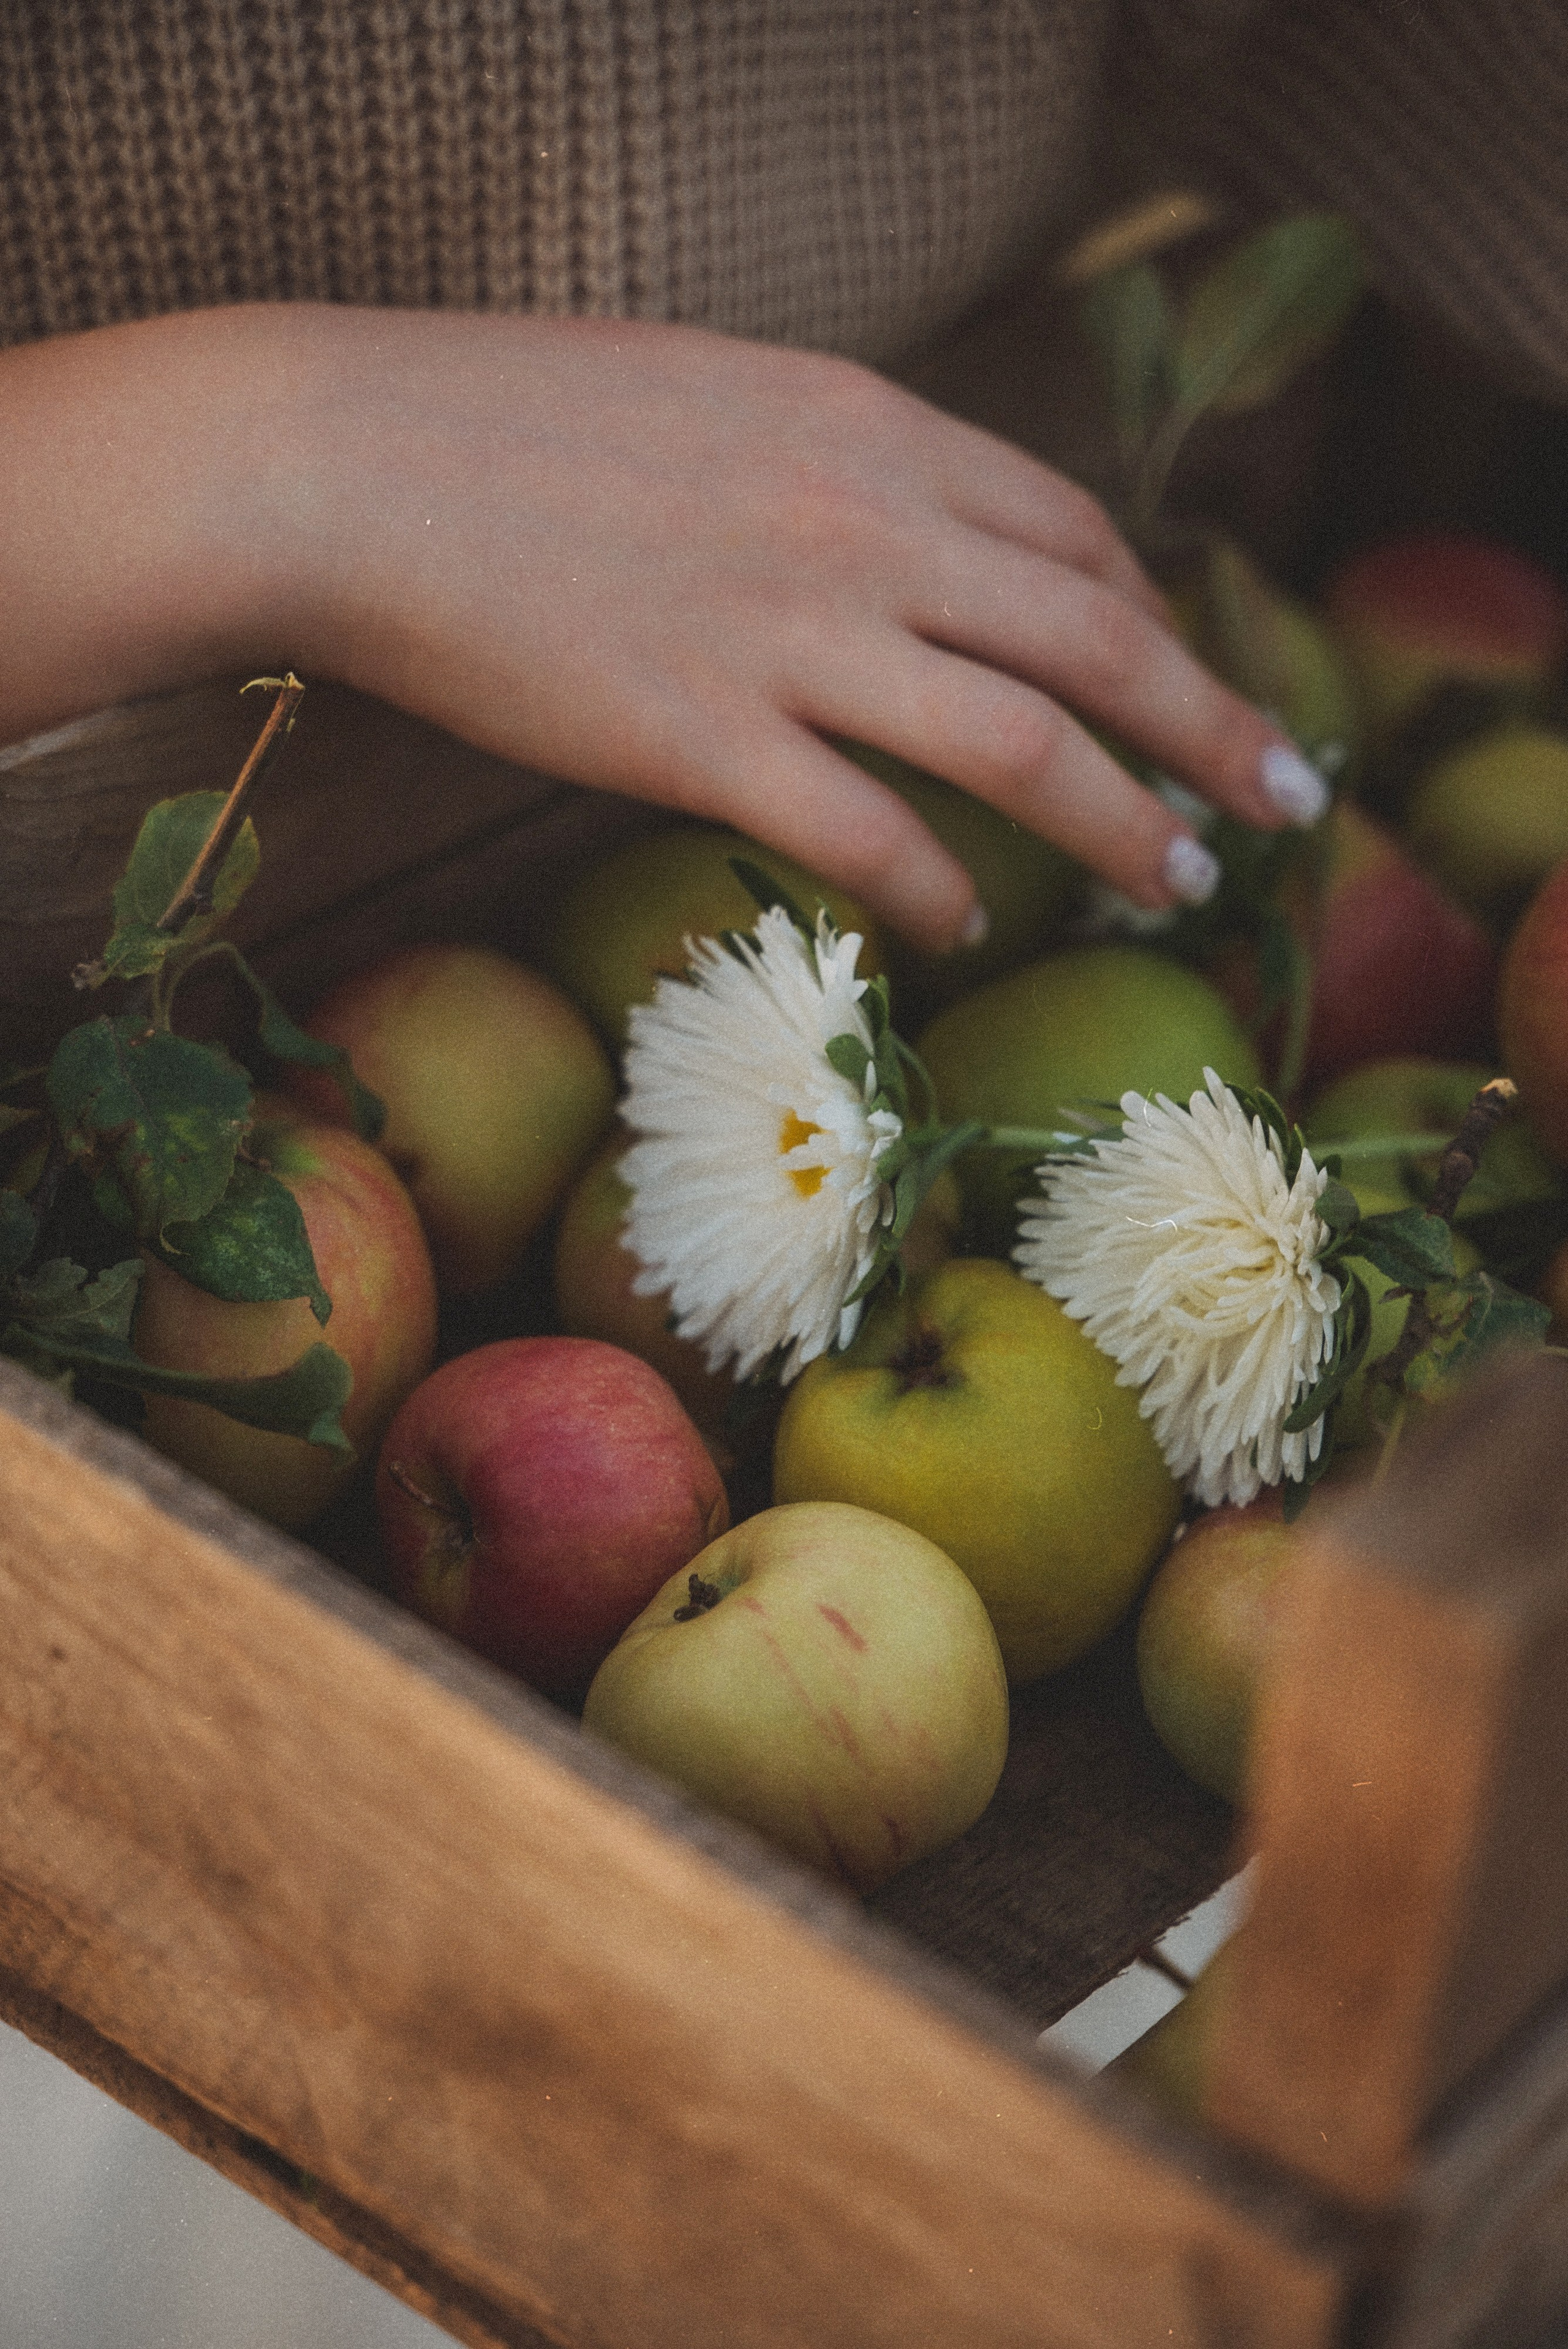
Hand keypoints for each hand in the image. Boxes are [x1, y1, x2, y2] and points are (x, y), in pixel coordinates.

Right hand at [1, 305, 1323, 949]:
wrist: (344, 460)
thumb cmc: (505, 425)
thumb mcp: (712, 397)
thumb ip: (828, 465)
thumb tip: (901, 545)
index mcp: (865, 426)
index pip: (1071, 530)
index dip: (1156, 616)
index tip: (1187, 676)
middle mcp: (860, 521)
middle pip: (1099, 637)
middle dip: (1215, 723)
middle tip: (1288, 799)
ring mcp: (786, 631)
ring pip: (1022, 744)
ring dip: (1123, 824)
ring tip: (1180, 881)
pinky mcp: (697, 734)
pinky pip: (869, 832)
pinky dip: (938, 888)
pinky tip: (965, 929)